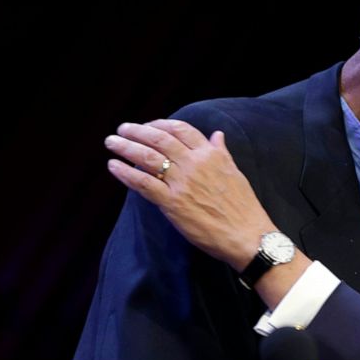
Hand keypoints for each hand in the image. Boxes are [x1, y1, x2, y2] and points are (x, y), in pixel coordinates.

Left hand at [105, 119, 274, 270]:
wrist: (247, 235)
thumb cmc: (244, 208)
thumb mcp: (235, 173)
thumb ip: (221, 153)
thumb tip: (217, 135)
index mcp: (211, 155)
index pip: (181, 130)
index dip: (160, 124)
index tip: (148, 125)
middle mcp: (194, 164)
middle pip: (159, 139)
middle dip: (137, 131)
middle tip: (122, 129)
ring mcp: (182, 183)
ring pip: (147, 157)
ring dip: (125, 147)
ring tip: (112, 142)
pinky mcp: (172, 203)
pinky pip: (143, 183)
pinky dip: (125, 173)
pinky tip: (114, 166)